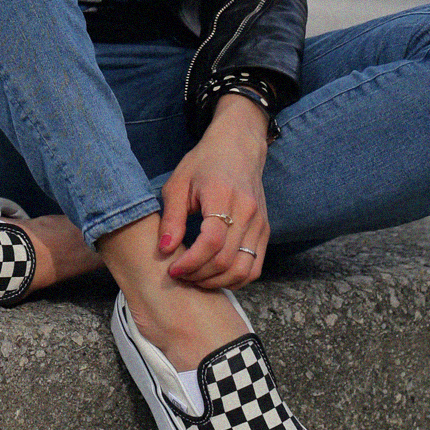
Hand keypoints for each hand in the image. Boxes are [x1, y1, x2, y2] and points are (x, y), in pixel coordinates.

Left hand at [157, 95, 269, 290]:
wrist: (238, 147)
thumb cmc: (204, 164)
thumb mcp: (178, 183)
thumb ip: (172, 217)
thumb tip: (164, 249)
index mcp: (222, 195)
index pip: (211, 241)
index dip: (191, 262)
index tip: (173, 268)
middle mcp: (247, 211)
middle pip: (226, 260)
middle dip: (199, 276)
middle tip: (180, 275)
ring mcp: (260, 223)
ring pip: (243, 270)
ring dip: (217, 282)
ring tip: (195, 278)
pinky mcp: (265, 231)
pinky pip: (254, 267)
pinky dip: (235, 279)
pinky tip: (215, 275)